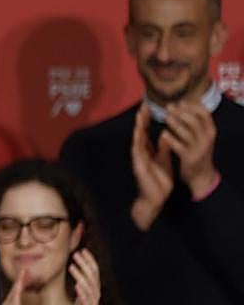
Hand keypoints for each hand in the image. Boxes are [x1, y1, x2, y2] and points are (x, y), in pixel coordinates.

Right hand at [0, 269, 30, 304]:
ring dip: (19, 284)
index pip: (15, 291)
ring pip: (14, 294)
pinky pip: (14, 303)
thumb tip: (21, 301)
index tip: (25, 270)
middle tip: (25, 267)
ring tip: (23, 274)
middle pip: (13, 290)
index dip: (20, 280)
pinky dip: (16, 294)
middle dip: (19, 278)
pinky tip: (19, 287)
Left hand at [68, 249, 100, 304]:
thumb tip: (77, 273)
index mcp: (94, 289)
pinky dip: (82, 292)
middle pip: (92, 275)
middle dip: (85, 264)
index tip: (83, 250)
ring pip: (88, 285)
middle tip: (77, 253)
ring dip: (80, 275)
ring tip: (72, 266)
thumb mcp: (81, 296)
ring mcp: (93, 301)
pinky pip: (86, 299)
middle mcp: (95, 293)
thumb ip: (81, 285)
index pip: (93, 271)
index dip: (89, 260)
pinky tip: (76, 285)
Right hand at [130, 103, 173, 229]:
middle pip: (140, 133)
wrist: (155, 198)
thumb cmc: (159, 182)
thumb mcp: (165, 161)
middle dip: (141, 120)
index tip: (149, 108)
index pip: (146, 133)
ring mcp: (139, 159)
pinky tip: (138, 133)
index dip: (147, 121)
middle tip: (143, 106)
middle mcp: (141, 153)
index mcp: (148, 152)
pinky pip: (138, 151)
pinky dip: (137, 141)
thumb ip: (164, 149)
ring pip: (137, 140)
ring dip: (138, 127)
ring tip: (140, 116)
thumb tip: (166, 135)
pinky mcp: (138, 165)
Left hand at [162, 103, 218, 197]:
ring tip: (166, 117)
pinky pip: (180, 147)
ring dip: (176, 123)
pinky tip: (163, 134)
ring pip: (187, 133)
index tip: (181, 102)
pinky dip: (171, 139)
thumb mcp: (202, 137)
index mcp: (210, 131)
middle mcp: (207, 138)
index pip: (204, 113)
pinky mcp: (190, 158)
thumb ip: (195, 124)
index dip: (192, 106)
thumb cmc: (198, 152)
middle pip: (195, 121)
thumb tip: (183, 106)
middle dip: (181, 112)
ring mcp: (199, 148)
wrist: (201, 175)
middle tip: (169, 107)